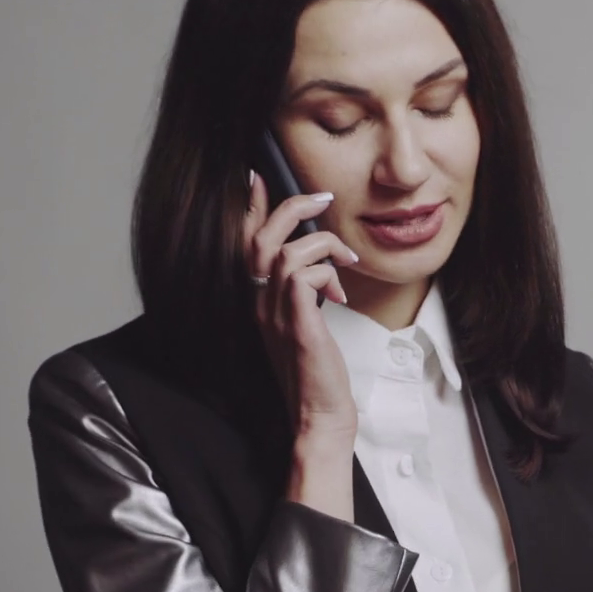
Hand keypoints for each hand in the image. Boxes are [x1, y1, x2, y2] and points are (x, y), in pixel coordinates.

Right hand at [241, 170, 360, 442]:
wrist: (319, 415)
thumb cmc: (318, 372)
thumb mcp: (306, 323)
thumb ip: (305, 293)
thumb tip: (323, 268)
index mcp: (259, 301)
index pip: (246, 244)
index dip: (252, 207)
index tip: (259, 176)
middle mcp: (260, 305)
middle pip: (259, 238)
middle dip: (290, 207)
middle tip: (323, 197)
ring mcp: (276, 316)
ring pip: (284, 254)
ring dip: (321, 246)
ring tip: (346, 261)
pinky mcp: (298, 328)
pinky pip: (300, 280)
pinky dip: (323, 273)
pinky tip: (339, 290)